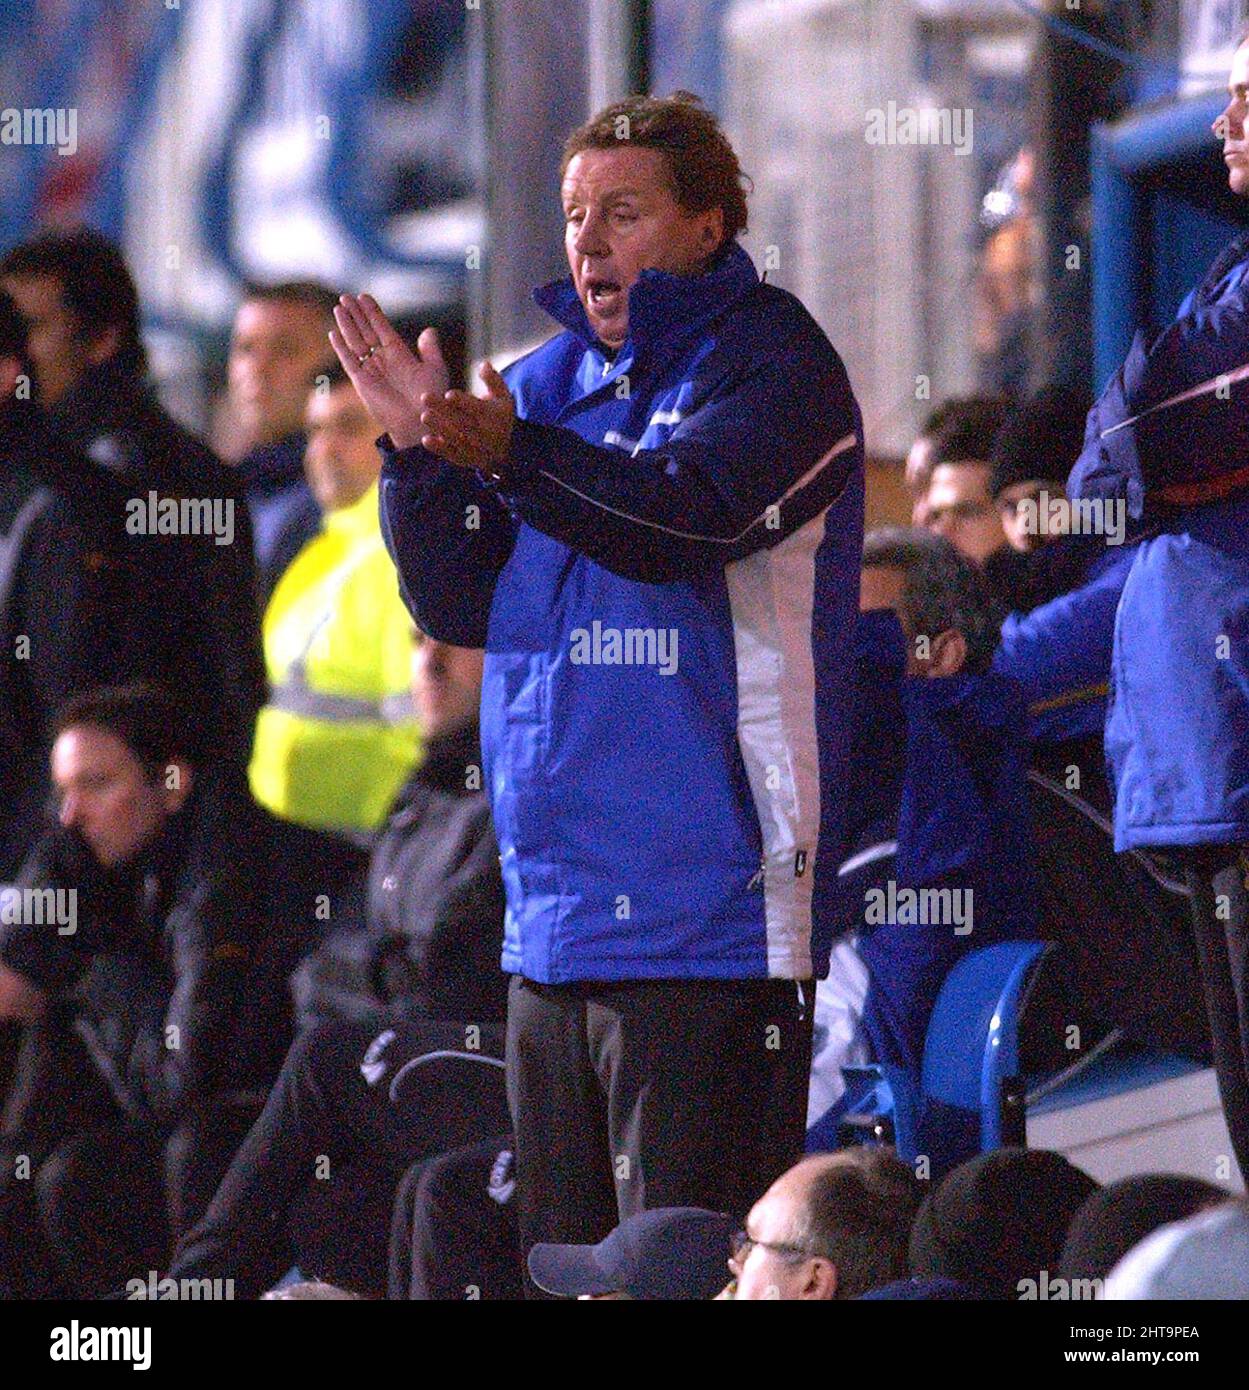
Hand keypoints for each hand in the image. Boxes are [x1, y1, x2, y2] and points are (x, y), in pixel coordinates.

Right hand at [329, 294, 448, 448]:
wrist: (419, 424)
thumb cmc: (431, 399)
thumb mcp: (435, 370)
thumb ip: (430, 350)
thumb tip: (429, 330)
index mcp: (399, 354)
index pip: (382, 327)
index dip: (373, 312)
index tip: (364, 296)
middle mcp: (383, 360)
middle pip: (365, 331)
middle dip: (356, 314)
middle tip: (346, 296)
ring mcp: (371, 370)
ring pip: (355, 342)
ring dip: (347, 325)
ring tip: (339, 307)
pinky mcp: (362, 382)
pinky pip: (349, 361)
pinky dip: (341, 348)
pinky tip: (334, 333)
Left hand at [416, 360, 515, 473]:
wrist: (505, 452)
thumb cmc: (500, 418)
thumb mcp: (503, 397)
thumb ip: (493, 380)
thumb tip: (483, 364)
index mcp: (494, 416)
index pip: (477, 408)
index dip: (463, 402)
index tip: (449, 394)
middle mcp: (485, 434)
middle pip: (462, 421)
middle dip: (443, 410)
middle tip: (424, 397)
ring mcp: (475, 448)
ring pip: (456, 438)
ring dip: (439, 428)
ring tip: (424, 416)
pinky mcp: (466, 459)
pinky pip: (453, 455)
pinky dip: (440, 449)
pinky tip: (426, 440)